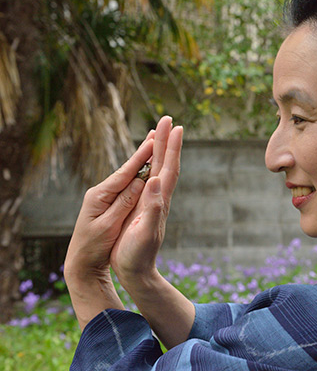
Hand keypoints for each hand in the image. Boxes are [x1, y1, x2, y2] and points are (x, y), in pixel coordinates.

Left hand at [64, 131, 154, 279]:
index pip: (126, 171)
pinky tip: (146, 168)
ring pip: (130, 174)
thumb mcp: (108, 226)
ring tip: (155, 141)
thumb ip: (124, 203)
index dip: (143, 155)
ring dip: (145, 157)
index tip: (156, 138)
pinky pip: (129, 185)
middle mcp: (103, 191)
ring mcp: (106, 197)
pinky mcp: (111, 205)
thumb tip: (142, 181)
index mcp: (101, 195)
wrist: (81, 264)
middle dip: (146, 148)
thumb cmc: (93, 247)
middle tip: (160, 127)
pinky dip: (140, 173)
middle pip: (129, 167)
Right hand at [110, 117, 182, 283]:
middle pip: (165, 163)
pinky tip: (148, 162)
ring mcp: (152, 201)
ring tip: (158, 132)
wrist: (137, 271)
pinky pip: (148, 180)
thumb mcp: (145, 232)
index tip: (175, 127)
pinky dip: (149, 166)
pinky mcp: (144, 207)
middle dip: (166, 141)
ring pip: (158, 170)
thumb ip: (152, 208)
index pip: (169, 168)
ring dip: (159, 150)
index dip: (172, 148)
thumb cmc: (138, 255)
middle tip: (167, 118)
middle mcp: (159, 198)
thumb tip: (157, 181)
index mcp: (159, 201)